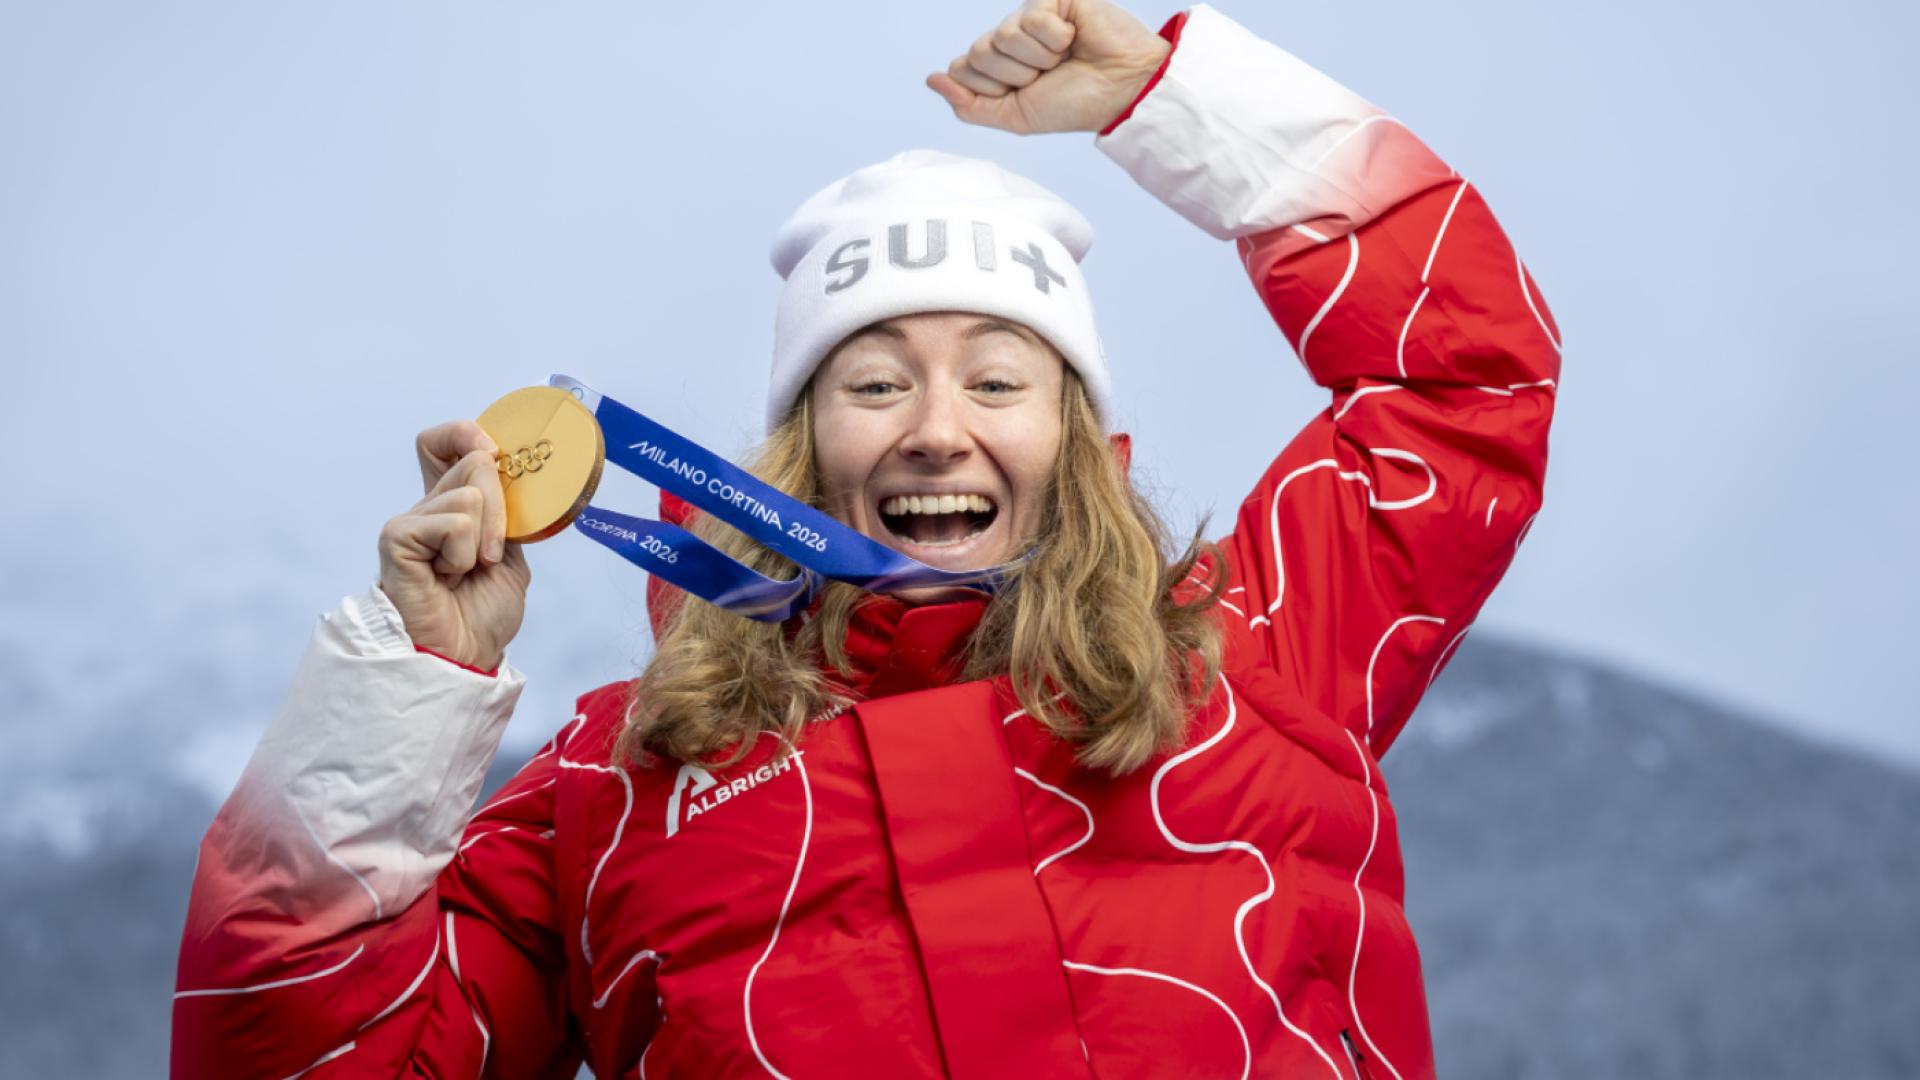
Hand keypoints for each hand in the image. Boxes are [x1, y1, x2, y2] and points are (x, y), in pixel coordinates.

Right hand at [376, 420, 531, 671]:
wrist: (464, 657)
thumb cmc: (482, 615)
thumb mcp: (510, 554)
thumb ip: (505, 513)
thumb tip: (503, 466)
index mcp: (452, 506)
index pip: (444, 442)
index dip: (467, 434)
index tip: (496, 455)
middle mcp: (427, 507)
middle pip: (473, 459)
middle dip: (501, 508)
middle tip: (492, 554)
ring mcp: (409, 521)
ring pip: (469, 492)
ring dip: (484, 540)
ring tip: (465, 573)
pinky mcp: (396, 538)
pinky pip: (453, 522)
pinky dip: (462, 553)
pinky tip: (446, 578)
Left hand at [927, 0, 1170, 134]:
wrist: (1120, 91)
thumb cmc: (1074, 103)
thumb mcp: (1015, 116)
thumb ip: (969, 105)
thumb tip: (930, 79)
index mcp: (996, 61)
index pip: (960, 67)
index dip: (991, 88)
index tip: (1027, 92)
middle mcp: (1007, 35)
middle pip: (976, 53)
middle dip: (1014, 75)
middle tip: (1048, 75)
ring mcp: (1027, 14)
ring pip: (1001, 37)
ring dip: (1037, 60)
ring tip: (1064, 57)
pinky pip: (1031, 20)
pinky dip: (1055, 40)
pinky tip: (1073, 37)